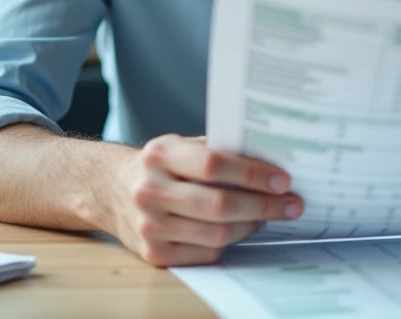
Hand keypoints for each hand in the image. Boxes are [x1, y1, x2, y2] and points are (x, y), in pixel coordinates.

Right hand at [105, 135, 302, 266]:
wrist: (109, 190)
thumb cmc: (158, 166)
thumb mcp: (179, 146)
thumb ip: (217, 150)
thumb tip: (270, 160)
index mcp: (160, 154)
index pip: (214, 164)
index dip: (253, 174)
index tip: (282, 180)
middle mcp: (151, 190)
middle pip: (219, 205)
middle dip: (263, 206)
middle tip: (291, 204)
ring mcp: (150, 225)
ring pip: (216, 234)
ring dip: (252, 226)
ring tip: (269, 216)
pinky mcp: (153, 253)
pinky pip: (205, 253)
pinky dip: (230, 242)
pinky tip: (241, 229)